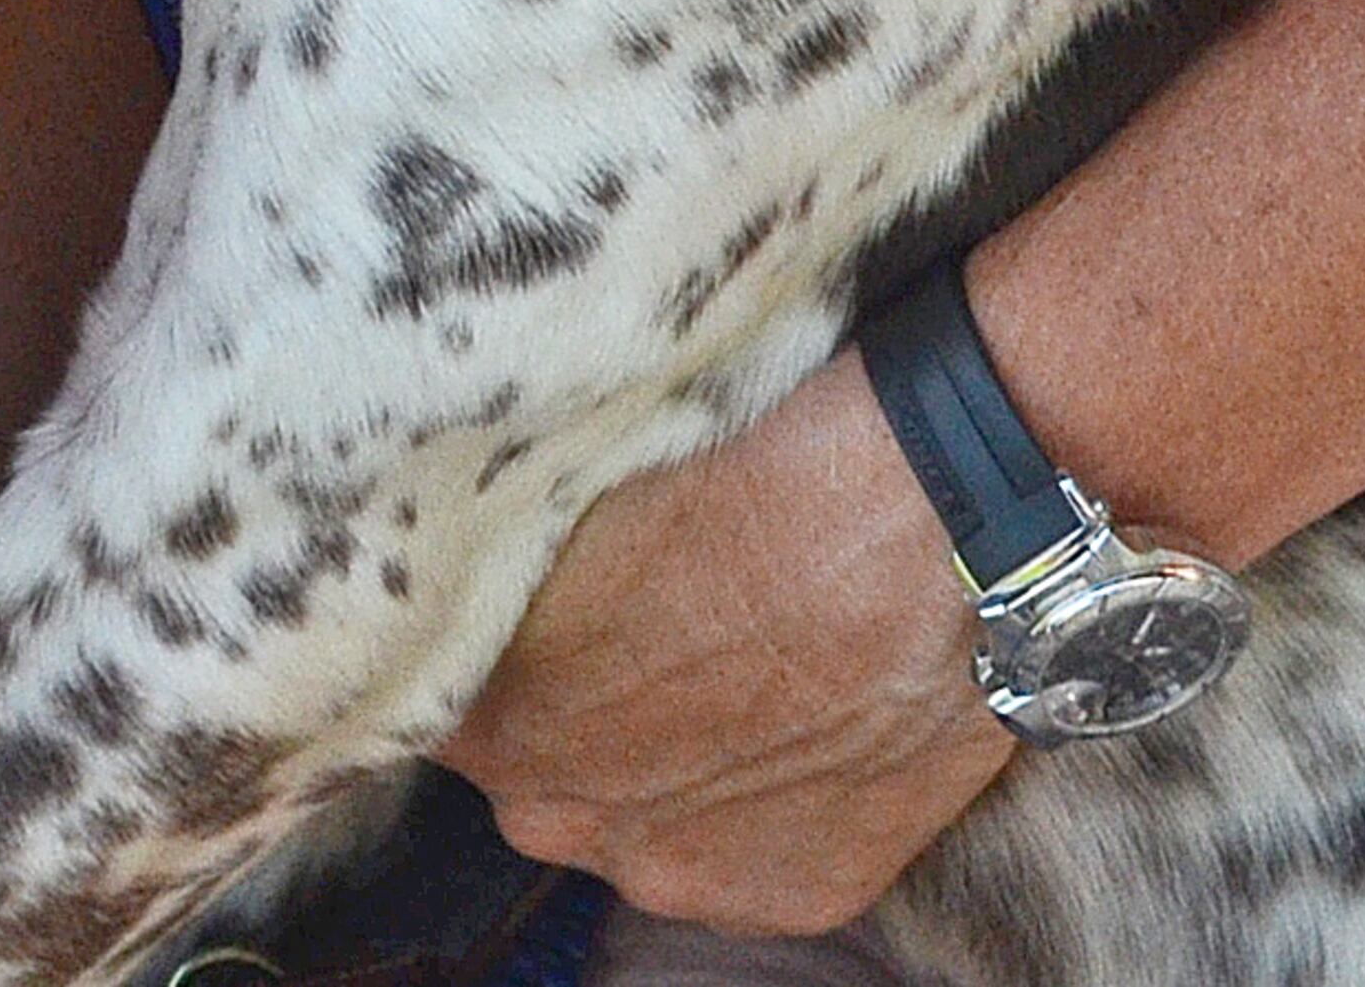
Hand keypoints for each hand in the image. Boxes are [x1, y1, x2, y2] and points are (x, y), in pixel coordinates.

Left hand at [447, 354, 1006, 936]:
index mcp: (495, 713)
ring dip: (660, 766)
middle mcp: (564, 819)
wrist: (922, 526)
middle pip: (535, 775)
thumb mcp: (578, 495)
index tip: (507, 612)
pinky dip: (760, 803)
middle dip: (564, 715)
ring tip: (730, 665)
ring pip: (636, 823)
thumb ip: (512, 567)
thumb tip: (472, 564)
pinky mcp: (788, 895)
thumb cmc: (745, 469)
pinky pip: (742, 857)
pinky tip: (797, 718)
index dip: (473, 654)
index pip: (442, 705)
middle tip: (634, 628)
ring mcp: (678, 871)